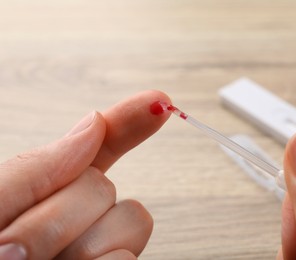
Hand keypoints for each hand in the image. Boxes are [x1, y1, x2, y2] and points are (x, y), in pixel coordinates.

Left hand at [0, 90, 170, 258]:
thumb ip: (38, 168)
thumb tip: (94, 123)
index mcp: (45, 193)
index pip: (98, 146)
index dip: (130, 121)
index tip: (160, 103)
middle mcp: (78, 219)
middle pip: (106, 185)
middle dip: (61, 213)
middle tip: (11, 248)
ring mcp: (99, 250)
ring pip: (132, 219)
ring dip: (77, 246)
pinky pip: (127, 258)